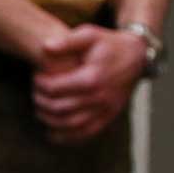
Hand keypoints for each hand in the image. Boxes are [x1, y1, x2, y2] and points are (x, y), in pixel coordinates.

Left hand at [31, 25, 144, 143]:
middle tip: (35, 94)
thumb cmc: (109, 44)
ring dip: (50, 121)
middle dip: (41, 103)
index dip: (39, 84)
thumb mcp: (90, 34)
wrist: (137, 56)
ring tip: (41, 112)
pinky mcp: (110, 115)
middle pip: (60, 108)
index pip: (55, 88)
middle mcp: (100, 96)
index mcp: (92, 77)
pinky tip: (53, 133)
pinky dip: (68, 137)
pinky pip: (87, 132)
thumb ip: (67, 41)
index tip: (36, 77)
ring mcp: (106, 108)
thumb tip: (45, 48)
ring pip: (71, 124)